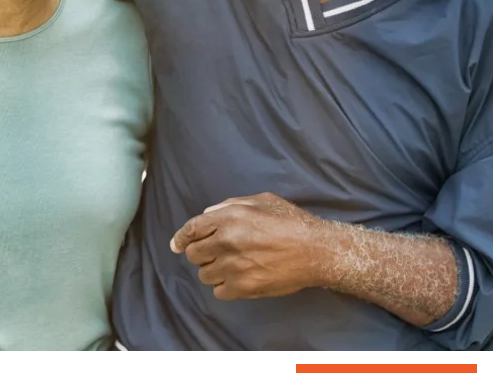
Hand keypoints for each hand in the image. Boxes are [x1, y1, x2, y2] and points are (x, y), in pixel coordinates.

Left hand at [170, 192, 330, 300]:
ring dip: (213, 270)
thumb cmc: (291, 222)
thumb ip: (231, 205)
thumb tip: (208, 214)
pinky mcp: (244, 287)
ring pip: (204, 275)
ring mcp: (234, 266)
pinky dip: (224, 287)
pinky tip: (237, 279)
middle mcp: (227, 241)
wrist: (316, 251)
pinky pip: (219, 292)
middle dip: (201, 253)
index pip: (192, 228)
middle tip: (214, 253)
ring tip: (230, 266)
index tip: (176, 245)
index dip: (180, 237)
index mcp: (230, 217)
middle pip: (194, 254)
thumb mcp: (262, 200)